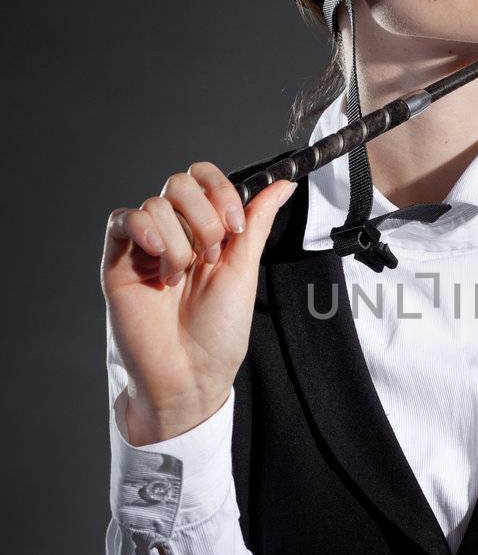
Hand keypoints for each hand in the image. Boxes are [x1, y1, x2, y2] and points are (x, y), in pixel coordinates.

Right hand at [101, 162, 296, 442]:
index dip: (220, 191)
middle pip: (179, 184)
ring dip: (178, 241)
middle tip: (209, 257)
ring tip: (180, 276)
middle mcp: (175, 234)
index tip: (235, 227)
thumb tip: (282, 185)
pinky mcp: (118, 262)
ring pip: (156, 205)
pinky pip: (121, 220)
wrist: (190, 374)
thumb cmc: (218, 333)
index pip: (203, 180)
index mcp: (206, 233)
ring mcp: (145, 247)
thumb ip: (257, 222)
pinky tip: (158, 256)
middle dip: (203, 218)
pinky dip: (143, 228)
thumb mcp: (245, 270)